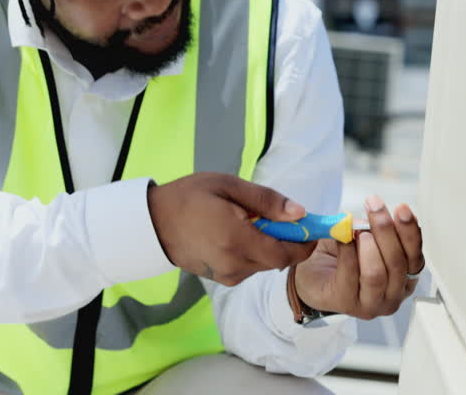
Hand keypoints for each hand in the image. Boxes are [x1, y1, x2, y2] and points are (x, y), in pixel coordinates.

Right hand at [147, 173, 317, 285]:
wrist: (153, 222)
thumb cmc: (190, 197)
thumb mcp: (228, 186)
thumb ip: (266, 201)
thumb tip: (300, 213)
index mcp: (237, 240)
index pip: (286, 253)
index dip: (304, 243)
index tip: (312, 227)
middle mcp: (235, 264)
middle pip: (278, 260)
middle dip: (287, 241)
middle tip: (279, 217)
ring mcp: (227, 275)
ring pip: (265, 264)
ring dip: (268, 245)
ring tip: (250, 221)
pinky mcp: (222, 278)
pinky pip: (249, 266)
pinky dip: (253, 251)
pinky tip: (237, 233)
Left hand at [293, 196, 424, 318]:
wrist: (311, 275)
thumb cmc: (343, 257)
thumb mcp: (365, 236)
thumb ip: (377, 228)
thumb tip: (379, 214)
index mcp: (404, 278)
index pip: (415, 256)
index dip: (410, 231)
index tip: (402, 209)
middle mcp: (392, 294)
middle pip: (398, 263)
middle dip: (386, 230)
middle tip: (374, 206)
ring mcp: (371, 304)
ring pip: (376, 273)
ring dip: (367, 245)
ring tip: (358, 230)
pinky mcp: (346, 303)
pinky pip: (350, 275)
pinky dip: (347, 252)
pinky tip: (342, 239)